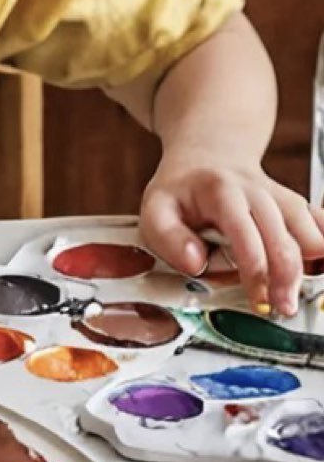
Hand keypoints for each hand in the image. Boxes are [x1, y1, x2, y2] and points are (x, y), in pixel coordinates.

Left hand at [139, 147, 323, 315]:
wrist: (207, 155)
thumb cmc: (181, 188)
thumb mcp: (155, 209)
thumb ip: (168, 238)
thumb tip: (194, 263)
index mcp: (221, 192)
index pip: (245, 235)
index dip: (254, 270)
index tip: (256, 298)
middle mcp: (256, 191)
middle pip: (282, 237)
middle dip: (286, 276)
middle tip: (282, 307)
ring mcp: (279, 196)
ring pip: (307, 229)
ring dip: (307, 265)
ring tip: (296, 293)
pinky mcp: (293, 204)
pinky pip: (318, 220)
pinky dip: (322, 241)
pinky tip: (320, 259)